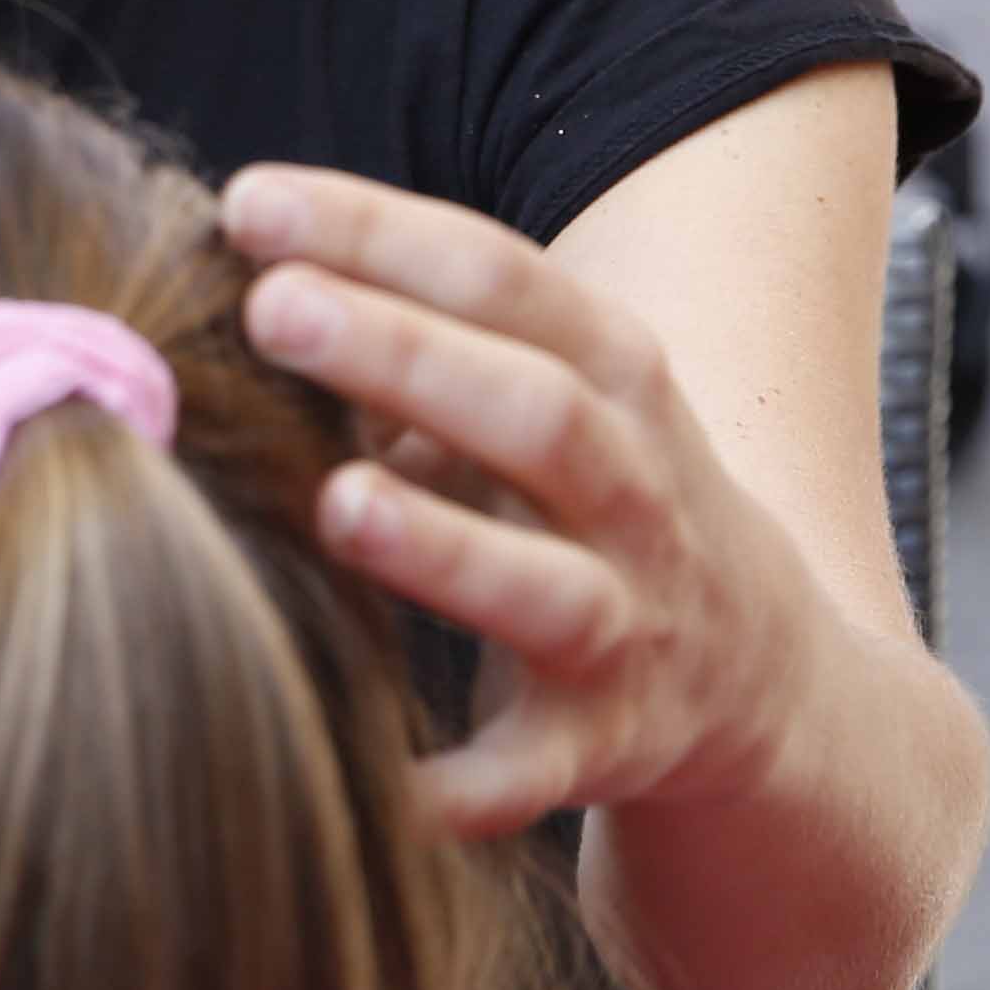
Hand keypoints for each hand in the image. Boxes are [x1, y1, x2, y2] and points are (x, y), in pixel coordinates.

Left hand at [223, 161, 824, 840]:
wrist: (755, 672)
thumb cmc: (588, 494)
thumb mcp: (539, 391)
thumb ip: (411, 342)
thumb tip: (234, 279)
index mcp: (615, 377)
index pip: (501, 278)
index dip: (377, 233)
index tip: (247, 203)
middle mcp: (634, 494)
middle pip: (533, 411)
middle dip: (405, 355)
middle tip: (271, 311)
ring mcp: (626, 625)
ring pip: (548, 589)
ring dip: (444, 547)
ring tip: (337, 500)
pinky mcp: (600, 749)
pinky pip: (527, 775)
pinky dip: (460, 786)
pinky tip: (373, 782)